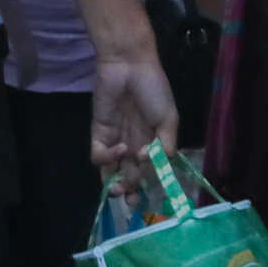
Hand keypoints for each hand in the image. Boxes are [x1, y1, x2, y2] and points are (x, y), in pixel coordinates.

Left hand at [89, 42, 180, 186]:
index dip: (149, 188)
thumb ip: (166, 145)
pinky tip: (120, 149)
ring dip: (114, 184)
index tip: (151, 199)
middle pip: (129, 177)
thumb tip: (156, 166)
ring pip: (111, 171)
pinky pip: (99, 155)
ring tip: (121, 188)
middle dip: (131, 192)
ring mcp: (115, 140)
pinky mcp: (99, 132)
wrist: (130, 65)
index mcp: (153, 144)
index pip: (149, 173)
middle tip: (132, 201)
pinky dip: (108, 158)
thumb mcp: (168, 118)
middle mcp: (133, 146)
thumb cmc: (153, 89)